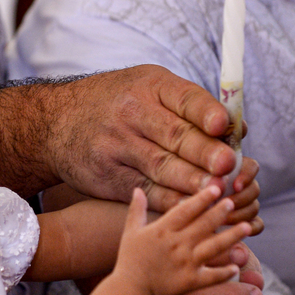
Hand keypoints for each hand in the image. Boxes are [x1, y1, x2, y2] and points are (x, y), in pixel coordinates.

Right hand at [48, 66, 262, 232]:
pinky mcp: (108, 176)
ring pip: (161, 167)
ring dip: (191, 182)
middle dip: (203, 152)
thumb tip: (238, 132)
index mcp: (150, 86)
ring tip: (215, 191)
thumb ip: (191, 107)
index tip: (222, 125)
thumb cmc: (117, 103)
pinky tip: (191, 208)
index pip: (184, 98)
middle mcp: (132, 114)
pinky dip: (170, 201)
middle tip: (227, 166)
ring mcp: (117, 146)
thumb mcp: (148, 88)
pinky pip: (146, 191)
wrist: (55, 123)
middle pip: (174, 135)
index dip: (204, 112)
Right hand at [115, 186, 246, 294]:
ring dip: (232, 237)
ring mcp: (185, 264)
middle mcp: (177, 244)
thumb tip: (137, 189)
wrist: (130, 293)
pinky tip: (238, 266)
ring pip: (214, 247)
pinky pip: (212, 276)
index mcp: (162, 230)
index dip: (202, 199)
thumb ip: (136, 210)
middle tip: (233, 202)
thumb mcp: (130, 232)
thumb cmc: (129, 261)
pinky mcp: (190, 282)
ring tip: (248, 227)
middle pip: (204, 225)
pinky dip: (225, 272)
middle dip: (220, 212)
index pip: (185, 210)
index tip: (216, 189)